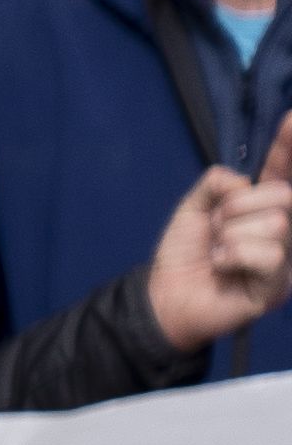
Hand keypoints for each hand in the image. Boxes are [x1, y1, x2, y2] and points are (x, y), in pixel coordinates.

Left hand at [143, 138, 291, 350]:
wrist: (164, 297)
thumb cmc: (185, 254)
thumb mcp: (194, 209)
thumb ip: (216, 184)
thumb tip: (242, 181)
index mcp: (263, 206)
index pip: (284, 171)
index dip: (288, 147)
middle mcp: (283, 229)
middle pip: (284, 195)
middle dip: (238, 207)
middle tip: (215, 228)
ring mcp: (285, 258)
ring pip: (277, 223)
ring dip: (232, 235)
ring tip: (217, 252)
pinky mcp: (278, 286)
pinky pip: (270, 253)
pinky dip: (235, 255)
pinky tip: (222, 266)